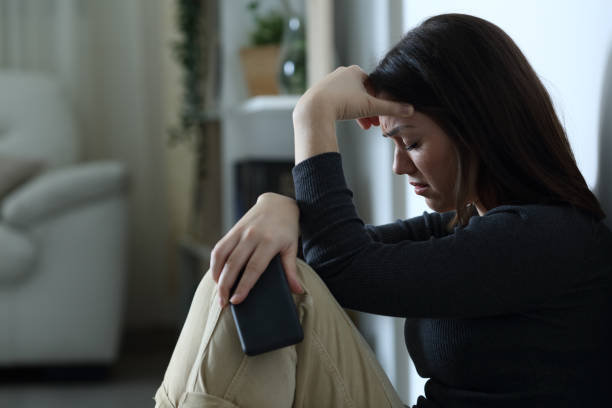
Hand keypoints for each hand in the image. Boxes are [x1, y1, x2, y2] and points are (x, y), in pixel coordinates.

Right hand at [210, 193, 302, 307]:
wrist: (277, 203)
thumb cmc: (287, 228)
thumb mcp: (292, 247)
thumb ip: (291, 270)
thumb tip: (297, 291)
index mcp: (269, 242)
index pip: (253, 268)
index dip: (244, 285)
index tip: (237, 300)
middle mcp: (252, 236)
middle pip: (234, 264)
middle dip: (226, 285)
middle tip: (224, 303)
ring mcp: (240, 232)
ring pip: (223, 256)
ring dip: (217, 275)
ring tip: (218, 292)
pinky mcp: (233, 230)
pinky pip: (219, 248)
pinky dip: (215, 263)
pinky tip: (216, 276)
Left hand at [294, 65, 413, 125]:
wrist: (314, 109)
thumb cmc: (343, 104)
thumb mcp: (370, 107)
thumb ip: (391, 109)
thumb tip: (412, 110)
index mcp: (356, 71)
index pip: (373, 86)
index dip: (379, 102)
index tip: (380, 116)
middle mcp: (342, 73)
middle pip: (362, 94)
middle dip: (369, 111)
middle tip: (373, 125)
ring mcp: (329, 82)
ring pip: (349, 99)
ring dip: (358, 113)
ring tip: (363, 126)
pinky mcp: (319, 92)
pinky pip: (336, 101)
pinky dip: (344, 111)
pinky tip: (346, 121)